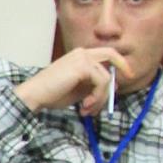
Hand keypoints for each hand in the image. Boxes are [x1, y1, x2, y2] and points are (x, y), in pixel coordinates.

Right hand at [13, 45, 135, 116]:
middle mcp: (81, 53)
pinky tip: (84, 106)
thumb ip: (93, 85)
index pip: (105, 55)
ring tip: (88, 109)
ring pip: (106, 77)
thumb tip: (113, 87)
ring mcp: (82, 58)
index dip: (118, 64)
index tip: (124, 77)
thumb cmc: (51, 94)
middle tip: (128, 80)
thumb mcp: (78, 89)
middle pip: (111, 54)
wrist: (34, 95)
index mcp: (79, 56)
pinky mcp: (82, 66)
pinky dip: (97, 97)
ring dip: (101, 97)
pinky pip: (100, 82)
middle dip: (123, 67)